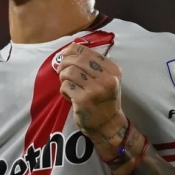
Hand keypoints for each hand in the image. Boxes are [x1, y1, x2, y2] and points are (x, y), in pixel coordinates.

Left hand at [56, 43, 127, 159]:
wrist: (108, 125)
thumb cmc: (103, 99)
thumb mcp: (105, 79)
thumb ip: (91, 64)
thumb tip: (68, 50)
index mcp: (112, 69)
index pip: (86, 51)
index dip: (70, 51)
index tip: (65, 56)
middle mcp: (107, 78)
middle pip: (76, 60)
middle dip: (64, 63)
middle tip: (61, 71)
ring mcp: (95, 90)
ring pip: (69, 72)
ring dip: (63, 77)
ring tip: (67, 84)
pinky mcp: (84, 100)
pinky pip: (65, 86)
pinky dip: (64, 89)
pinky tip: (70, 95)